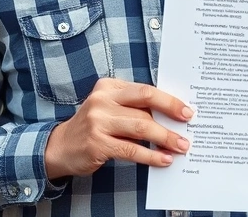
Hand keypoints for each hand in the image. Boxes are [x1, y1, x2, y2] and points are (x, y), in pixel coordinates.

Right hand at [44, 78, 193, 178]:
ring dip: (164, 138)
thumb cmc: (94, 127)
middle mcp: (102, 101)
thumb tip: (172, 117)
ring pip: (141, 127)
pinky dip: (151, 155)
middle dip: (171, 119)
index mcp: (109, 87)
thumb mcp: (111, 108)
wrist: (60, 147)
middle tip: (188, 130)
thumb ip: (135, 108)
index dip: (169, 101)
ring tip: (180, 146)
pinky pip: (131, 150)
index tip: (187, 111)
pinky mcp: (96, 144)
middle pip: (145, 108)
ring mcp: (97, 122)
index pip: (145, 90)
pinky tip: (163, 159)